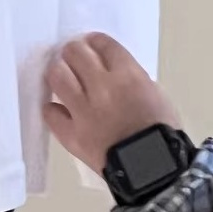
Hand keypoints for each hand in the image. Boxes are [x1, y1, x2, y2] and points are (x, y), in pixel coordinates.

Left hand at [44, 34, 181, 175]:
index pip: (102, 44)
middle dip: (75, 52)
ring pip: (57, 76)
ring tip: (65, 78)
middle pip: (75, 53)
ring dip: (60, 72)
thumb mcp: (158, 96)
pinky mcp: (70, 133)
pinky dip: (54, 109)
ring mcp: (83, 110)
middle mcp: (102, 87)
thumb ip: (134, 79)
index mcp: (128, 76)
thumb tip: (113, 73)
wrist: (154, 169)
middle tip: (76, 59)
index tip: (93, 45)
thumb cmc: (162, 132)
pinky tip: (61, 110)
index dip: (96, 42)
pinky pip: (50, 112)